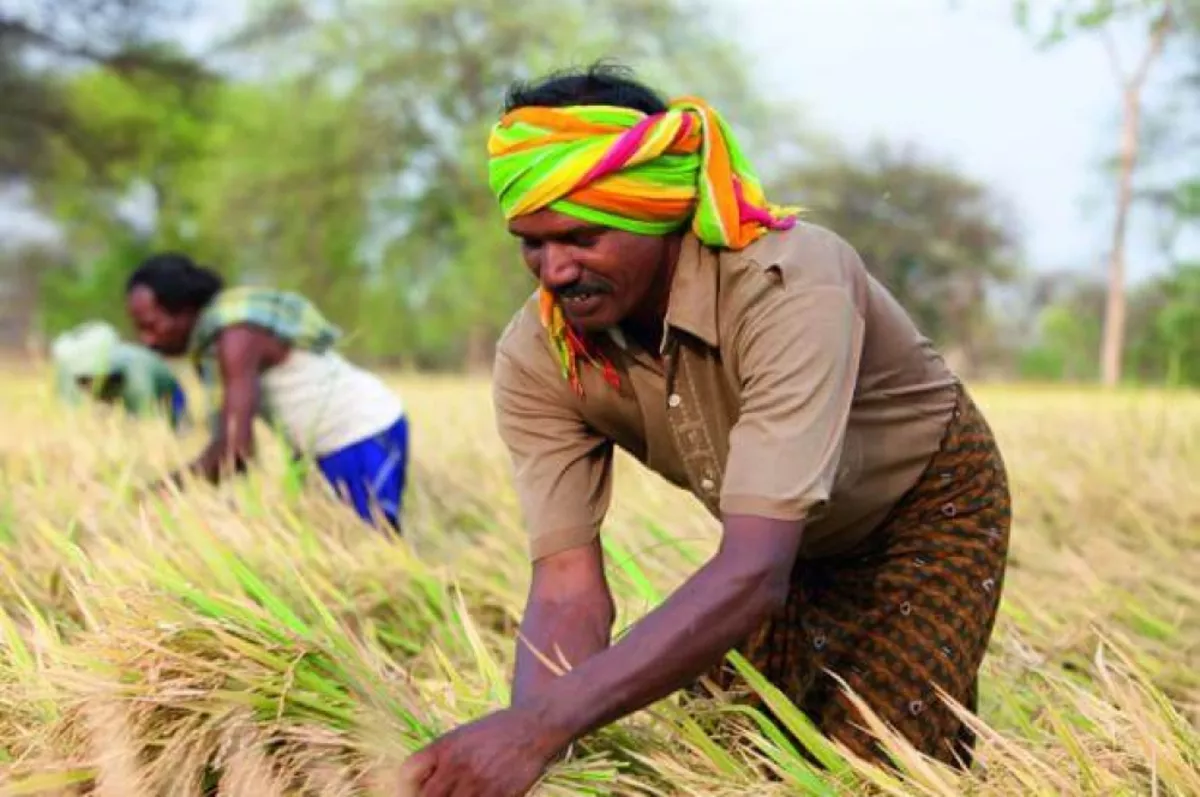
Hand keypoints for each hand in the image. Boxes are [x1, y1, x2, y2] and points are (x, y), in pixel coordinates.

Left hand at [398, 706, 565, 796]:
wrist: (535, 726)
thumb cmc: (495, 732)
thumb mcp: (461, 736)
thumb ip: (439, 758)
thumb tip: (415, 787)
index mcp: (444, 747)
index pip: (407, 774)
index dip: (405, 789)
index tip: (413, 793)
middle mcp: (457, 765)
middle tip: (438, 796)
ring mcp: (478, 783)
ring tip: (463, 794)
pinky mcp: (500, 795)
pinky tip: (482, 795)